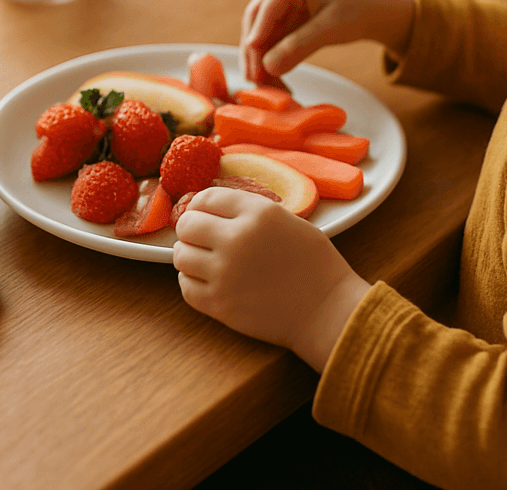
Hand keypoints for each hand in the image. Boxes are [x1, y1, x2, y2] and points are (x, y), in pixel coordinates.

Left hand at [173, 188, 370, 370]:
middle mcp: (237, 239)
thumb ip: (249, 211)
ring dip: (189, 255)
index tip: (204, 213)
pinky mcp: (220, 305)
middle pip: (187, 224)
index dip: (201, 204)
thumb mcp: (287, 219)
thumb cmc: (313, 263)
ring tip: (205, 259)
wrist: (326, 309)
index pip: (206, 197)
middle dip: (191, 228)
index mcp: (258, 213)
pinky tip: (208, 279)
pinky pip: (186, 287)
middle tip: (202, 236)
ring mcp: (225, 274)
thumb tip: (210, 207)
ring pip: (181, 255)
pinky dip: (192, 281)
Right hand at [240, 0, 415, 83]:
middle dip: (254, 51)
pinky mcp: (294, 18)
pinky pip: (277, 38)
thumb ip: (298, 46)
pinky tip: (276, 76)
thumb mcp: (331, 28)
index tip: (252, 65)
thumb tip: (268, 67)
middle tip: (254, 80)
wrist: (384, 8)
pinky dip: (275, 56)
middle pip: (258, 20)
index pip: (264, 10)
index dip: (255, 38)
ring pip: (265, 32)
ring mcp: (289, 3)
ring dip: (262, 57)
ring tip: (264, 84)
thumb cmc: (362, 9)